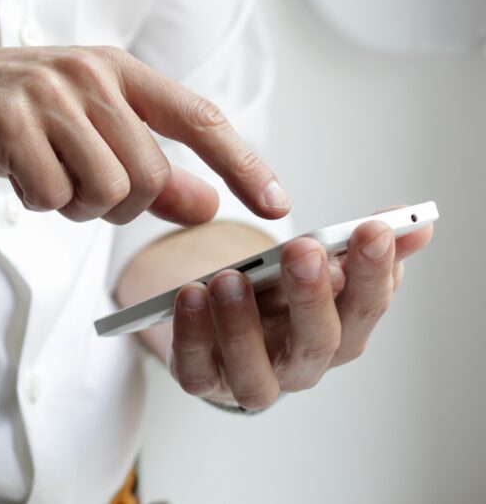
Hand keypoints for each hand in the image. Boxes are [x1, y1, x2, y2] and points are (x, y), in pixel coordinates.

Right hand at [0, 46, 289, 225]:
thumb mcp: (76, 135)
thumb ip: (145, 167)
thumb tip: (207, 204)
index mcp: (113, 68)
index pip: (199, 118)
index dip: (243, 163)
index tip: (276, 205)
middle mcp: (88, 72)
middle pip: (149, 176)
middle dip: (116, 205)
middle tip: (70, 188)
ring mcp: (47, 92)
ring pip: (107, 191)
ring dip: (72, 206)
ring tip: (38, 177)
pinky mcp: (7, 119)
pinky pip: (53, 195)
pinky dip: (35, 203)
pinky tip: (9, 174)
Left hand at [166, 213, 433, 409]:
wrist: (224, 328)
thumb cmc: (278, 298)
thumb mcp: (317, 267)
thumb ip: (358, 246)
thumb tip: (415, 224)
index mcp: (339, 333)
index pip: (366, 308)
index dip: (374, 272)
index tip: (373, 229)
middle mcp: (300, 365)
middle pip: (317, 343)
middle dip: (312, 296)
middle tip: (303, 250)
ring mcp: (250, 379)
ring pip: (255, 373)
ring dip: (242, 325)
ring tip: (230, 278)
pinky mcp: (203, 380)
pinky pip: (196, 371)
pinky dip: (191, 336)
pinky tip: (189, 296)